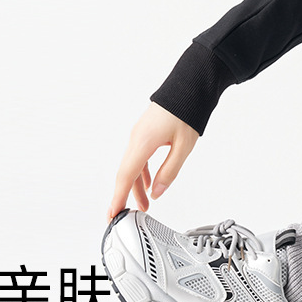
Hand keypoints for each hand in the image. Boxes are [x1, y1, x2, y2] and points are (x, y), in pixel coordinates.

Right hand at [107, 102, 199, 221]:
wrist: (189, 86)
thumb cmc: (187, 111)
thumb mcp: (183, 147)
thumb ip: (169, 172)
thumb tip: (157, 192)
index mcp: (143, 142)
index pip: (126, 176)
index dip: (118, 197)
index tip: (112, 214)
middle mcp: (136, 138)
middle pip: (126, 172)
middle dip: (126, 195)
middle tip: (126, 215)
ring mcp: (139, 134)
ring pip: (132, 165)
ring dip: (136, 185)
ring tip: (144, 204)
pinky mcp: (144, 132)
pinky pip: (137, 156)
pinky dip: (141, 172)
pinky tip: (148, 182)